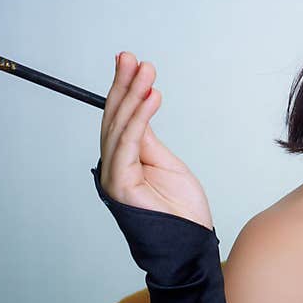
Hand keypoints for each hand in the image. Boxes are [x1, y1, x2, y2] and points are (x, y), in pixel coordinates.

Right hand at [98, 51, 213, 230]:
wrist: (189, 244)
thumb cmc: (180, 210)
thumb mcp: (165, 163)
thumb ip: (147, 138)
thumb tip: (139, 107)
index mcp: (123, 160)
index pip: (119, 118)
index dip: (123, 88)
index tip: (130, 62)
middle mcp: (113, 167)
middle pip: (113, 118)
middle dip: (122, 84)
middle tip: (131, 57)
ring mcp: (114, 177)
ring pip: (120, 127)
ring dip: (133, 95)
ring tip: (146, 71)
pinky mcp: (121, 186)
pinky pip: (129, 144)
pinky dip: (140, 118)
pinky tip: (151, 97)